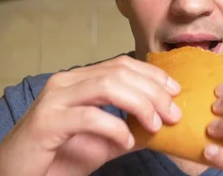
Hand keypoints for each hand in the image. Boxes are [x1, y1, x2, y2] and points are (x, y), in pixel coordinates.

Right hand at [0, 55, 182, 175]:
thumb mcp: (103, 141)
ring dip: (140, 104)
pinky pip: (89, 116)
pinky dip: (115, 128)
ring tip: (155, 124)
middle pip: (119, 72)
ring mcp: (54, 99)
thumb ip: (129, 128)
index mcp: (78, 80)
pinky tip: (127, 141)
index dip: (152, 74)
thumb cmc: (58, 157)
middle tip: (173, 113)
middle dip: (153, 90)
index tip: (176, 92)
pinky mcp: (47, 121)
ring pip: (107, 85)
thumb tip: (162, 123)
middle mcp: (65, 82)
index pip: (121, 64)